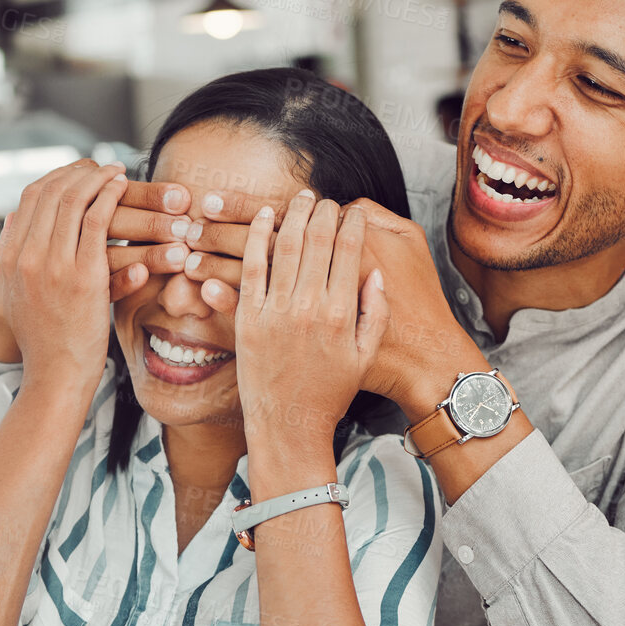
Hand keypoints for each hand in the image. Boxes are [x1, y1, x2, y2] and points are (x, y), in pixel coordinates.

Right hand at [0, 162, 125, 392]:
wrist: (55, 376)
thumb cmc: (45, 340)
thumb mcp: (16, 296)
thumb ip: (12, 258)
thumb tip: (11, 222)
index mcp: (9, 258)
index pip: (29, 197)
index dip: (57, 176)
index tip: (79, 171)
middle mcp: (26, 256)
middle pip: (51, 192)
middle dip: (80, 171)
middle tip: (102, 165)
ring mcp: (53, 264)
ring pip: (74, 200)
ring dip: (98, 177)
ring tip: (117, 170)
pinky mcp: (83, 276)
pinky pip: (97, 220)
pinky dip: (110, 196)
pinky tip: (124, 187)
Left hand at [185, 189, 465, 411]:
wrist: (289, 425)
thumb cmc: (330, 394)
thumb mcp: (365, 356)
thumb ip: (376, 313)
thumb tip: (376, 273)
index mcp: (342, 313)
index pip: (350, 250)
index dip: (352, 223)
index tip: (354, 211)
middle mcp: (309, 307)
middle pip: (317, 239)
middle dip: (323, 211)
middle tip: (326, 200)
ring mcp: (276, 311)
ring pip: (285, 245)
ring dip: (292, 214)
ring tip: (299, 199)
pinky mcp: (248, 318)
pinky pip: (251, 266)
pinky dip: (257, 236)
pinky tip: (263, 217)